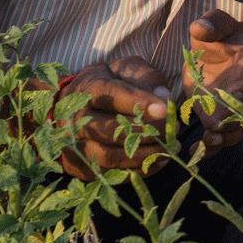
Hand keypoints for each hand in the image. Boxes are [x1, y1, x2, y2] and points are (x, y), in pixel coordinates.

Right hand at [58, 56, 170, 179]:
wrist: (68, 106)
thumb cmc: (107, 83)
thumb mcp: (124, 69)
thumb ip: (145, 77)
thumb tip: (164, 96)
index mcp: (87, 89)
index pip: (111, 96)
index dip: (139, 103)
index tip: (165, 109)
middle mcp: (76, 119)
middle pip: (111, 130)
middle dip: (147, 131)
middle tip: (173, 128)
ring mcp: (75, 145)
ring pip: (110, 156)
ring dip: (145, 154)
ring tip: (171, 147)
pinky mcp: (81, 167)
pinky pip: (111, 173)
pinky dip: (139, 170)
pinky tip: (160, 160)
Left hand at [184, 10, 242, 152]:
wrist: (215, 51)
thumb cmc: (219, 35)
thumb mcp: (217, 23)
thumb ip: (212, 23)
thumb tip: (200, 29)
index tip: (234, 93)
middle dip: (232, 121)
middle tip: (215, 126)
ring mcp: (231, 109)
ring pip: (234, 130)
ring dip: (222, 139)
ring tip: (207, 142)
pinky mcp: (215, 118)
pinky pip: (216, 137)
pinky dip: (206, 148)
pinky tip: (192, 152)